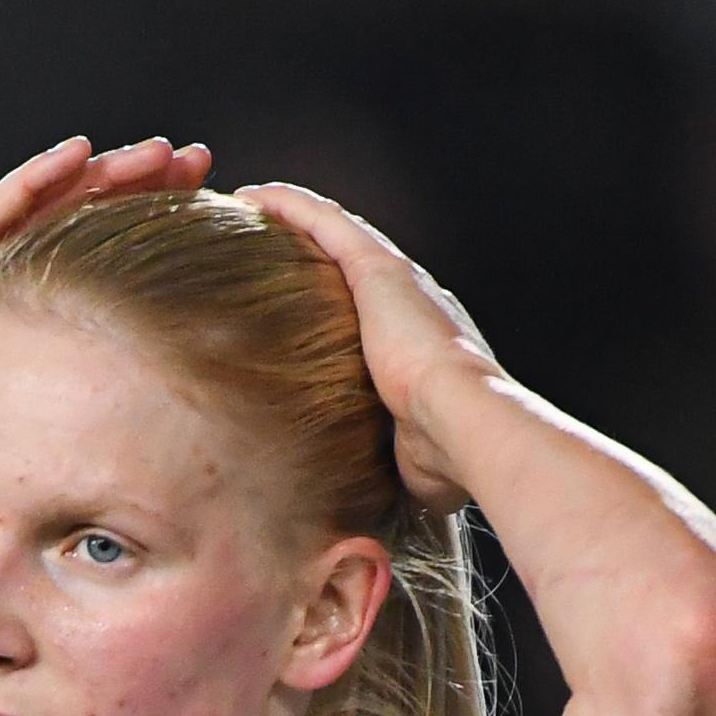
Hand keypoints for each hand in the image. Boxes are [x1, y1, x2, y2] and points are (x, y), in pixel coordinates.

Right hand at [0, 136, 211, 496]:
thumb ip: (28, 456)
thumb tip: (89, 505)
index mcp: (7, 327)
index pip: (87, 275)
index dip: (142, 251)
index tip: (201, 235)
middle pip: (79, 227)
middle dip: (141, 196)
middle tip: (205, 169)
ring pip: (47, 208)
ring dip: (105, 176)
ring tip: (163, 153)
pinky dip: (34, 181)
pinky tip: (78, 155)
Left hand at [231, 183, 500, 513]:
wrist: (467, 426)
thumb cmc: (445, 460)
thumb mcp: (412, 465)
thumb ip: (390, 471)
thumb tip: (369, 519)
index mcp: (423, 346)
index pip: (373, 315)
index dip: (337, 303)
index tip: (303, 306)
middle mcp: (413, 301)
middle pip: (352, 264)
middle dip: (311, 249)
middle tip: (268, 243)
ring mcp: (396, 280)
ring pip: (335, 231)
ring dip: (293, 216)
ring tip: (249, 207)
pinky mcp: (377, 268)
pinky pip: (323, 222)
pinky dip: (287, 206)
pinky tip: (251, 196)